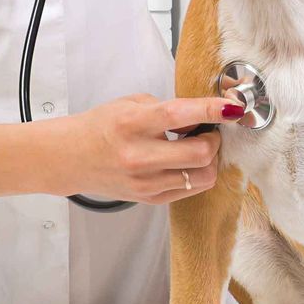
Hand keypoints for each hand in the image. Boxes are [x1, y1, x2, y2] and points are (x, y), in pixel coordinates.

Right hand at [60, 93, 241, 203]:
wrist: (71, 157)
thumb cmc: (101, 127)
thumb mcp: (131, 104)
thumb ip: (168, 109)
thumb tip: (203, 117)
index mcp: (133, 124)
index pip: (180, 116)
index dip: (212, 110)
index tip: (232, 107)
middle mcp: (139, 156)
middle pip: (200, 153)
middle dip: (214, 139)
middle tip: (210, 130)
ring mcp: (145, 182)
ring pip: (202, 176)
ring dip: (209, 159)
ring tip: (196, 147)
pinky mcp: (150, 198)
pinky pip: (190, 189)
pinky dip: (196, 173)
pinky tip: (185, 162)